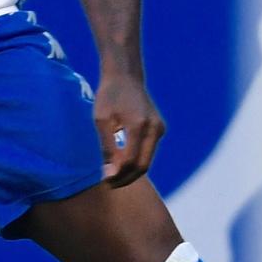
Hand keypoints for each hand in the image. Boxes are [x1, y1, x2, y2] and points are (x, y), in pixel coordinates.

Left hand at [94, 71, 165, 186]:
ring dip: (132, 172)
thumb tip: (110, 173)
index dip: (117, 175)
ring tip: (114, 178)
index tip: (104, 181)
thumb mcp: (101, 120)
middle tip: (109, 184)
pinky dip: (137, 161)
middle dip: (126, 178)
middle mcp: (154, 128)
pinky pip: (149, 152)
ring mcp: (159, 129)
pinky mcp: (159, 129)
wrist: (125, 76)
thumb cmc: (109, 96)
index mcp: (138, 125)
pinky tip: (122, 165)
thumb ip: (107, 147)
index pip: (130, 160)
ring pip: (147, 161)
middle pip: (143, 165)